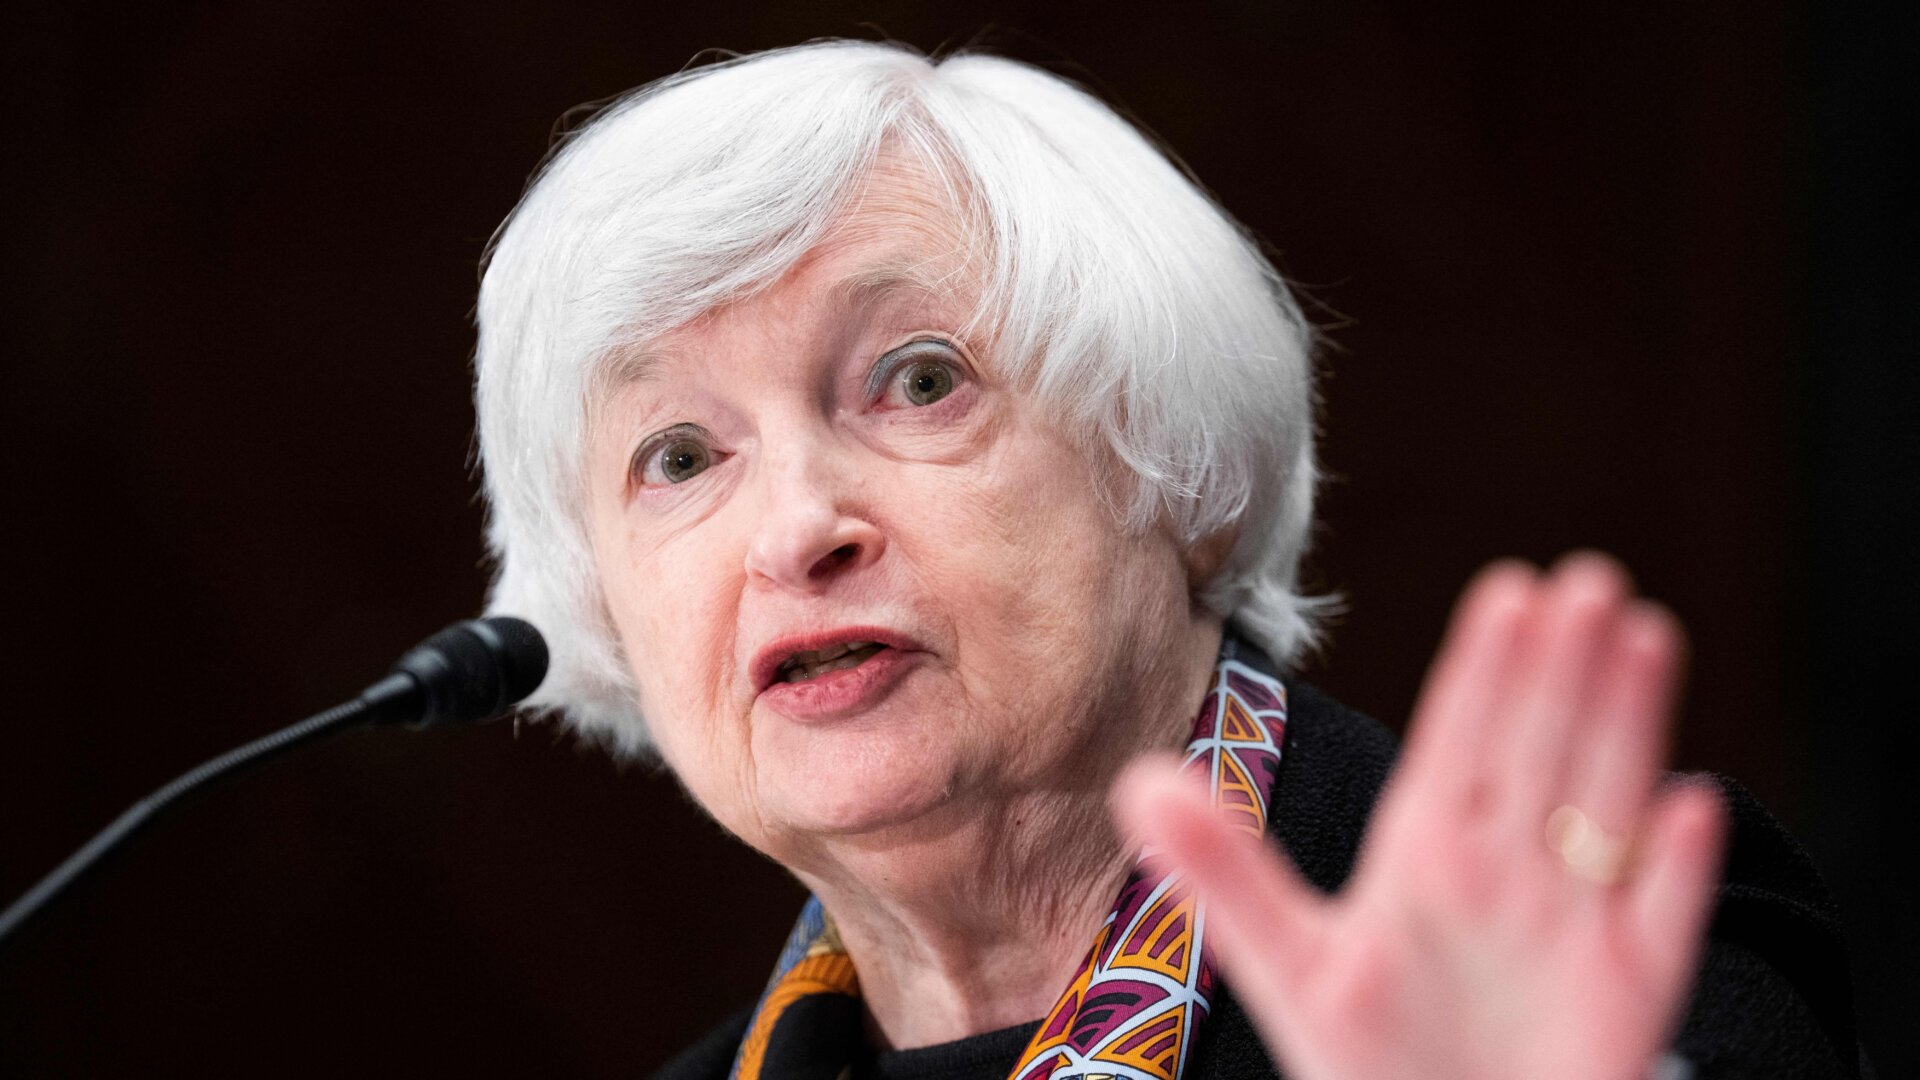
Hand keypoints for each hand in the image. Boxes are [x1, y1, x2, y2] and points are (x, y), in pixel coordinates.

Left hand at [1113, 553, 1726, 1079]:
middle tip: (1582, 578)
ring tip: (1641, 634)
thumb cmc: (1369, 1064)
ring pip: (1602, 800)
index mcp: (1425, 855)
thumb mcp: (1286, 965)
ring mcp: (1571, 923)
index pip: (1457, 741)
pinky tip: (1689, 804)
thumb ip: (1220, 872)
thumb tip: (1136, 780)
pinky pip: (1662, 916)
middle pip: (1536, 746)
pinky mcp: (1630, 987)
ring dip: (1625, 722)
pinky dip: (1679, 868)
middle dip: (1560, 665)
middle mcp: (1502, 871)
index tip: (1508, 590)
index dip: (1482, 668)